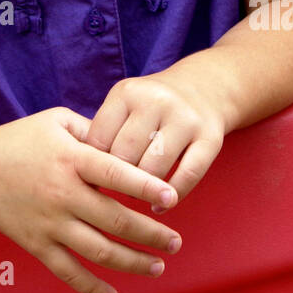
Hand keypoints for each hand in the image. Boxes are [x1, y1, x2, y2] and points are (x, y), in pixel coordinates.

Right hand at [0, 106, 181, 292]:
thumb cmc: (21, 139)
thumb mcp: (58, 120)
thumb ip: (95, 130)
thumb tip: (131, 144)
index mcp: (71, 159)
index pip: (116, 174)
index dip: (146, 187)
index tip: (172, 197)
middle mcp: (62, 193)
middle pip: (115, 220)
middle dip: (152, 234)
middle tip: (176, 241)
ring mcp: (49, 223)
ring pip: (99, 252)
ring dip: (133, 263)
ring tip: (158, 265)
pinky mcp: (36, 245)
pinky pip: (68, 272)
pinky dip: (92, 287)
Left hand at [84, 64, 227, 204]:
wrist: (204, 86)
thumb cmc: (151, 105)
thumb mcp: (125, 103)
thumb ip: (105, 131)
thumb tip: (81, 178)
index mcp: (127, 92)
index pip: (99, 140)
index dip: (93, 165)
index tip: (92, 179)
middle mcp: (156, 101)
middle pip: (125, 156)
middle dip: (117, 179)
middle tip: (115, 192)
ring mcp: (185, 119)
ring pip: (155, 168)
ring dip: (143, 190)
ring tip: (137, 197)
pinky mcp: (210, 137)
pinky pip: (188, 175)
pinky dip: (172, 197)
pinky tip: (160, 205)